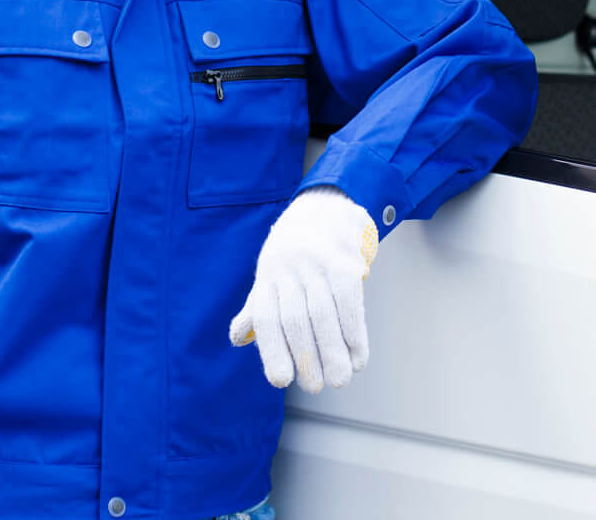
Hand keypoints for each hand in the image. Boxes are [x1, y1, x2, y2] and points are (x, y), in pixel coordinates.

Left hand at [229, 185, 378, 391]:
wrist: (325, 208)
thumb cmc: (294, 252)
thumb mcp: (270, 273)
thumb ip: (257, 306)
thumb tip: (238, 338)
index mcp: (267, 276)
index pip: (266, 318)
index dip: (272, 350)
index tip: (282, 380)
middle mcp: (288, 269)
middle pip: (295, 320)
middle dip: (307, 358)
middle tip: (318, 386)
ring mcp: (316, 264)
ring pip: (323, 314)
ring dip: (333, 351)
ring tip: (340, 379)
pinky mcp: (344, 262)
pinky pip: (348, 302)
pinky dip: (354, 332)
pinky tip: (358, 355)